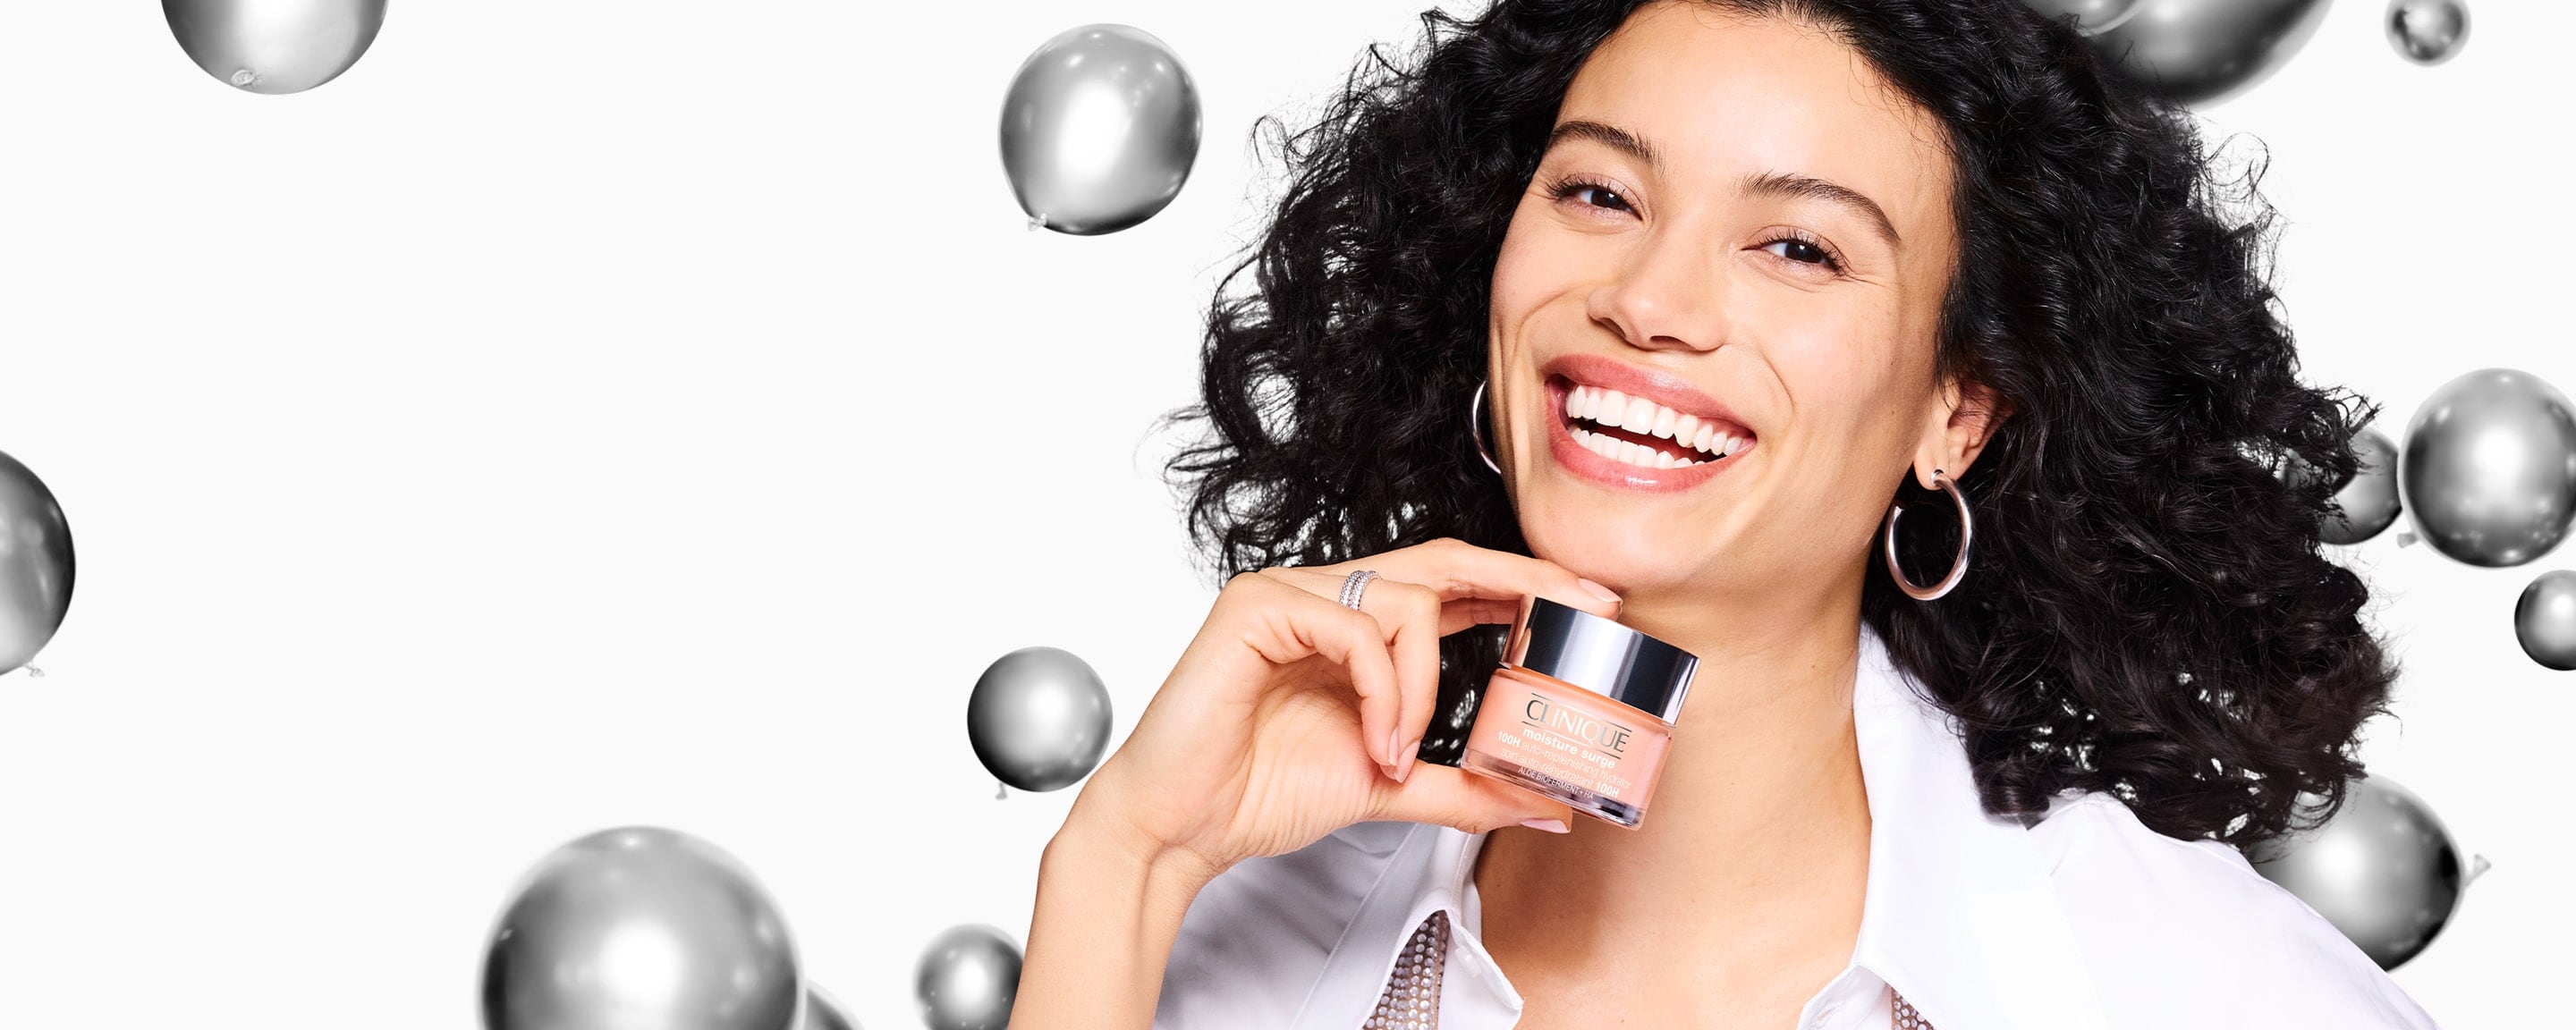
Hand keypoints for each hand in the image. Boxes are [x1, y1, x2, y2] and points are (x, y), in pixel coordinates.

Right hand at [1069, 538, 1622, 879]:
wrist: (1179, 828)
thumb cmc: (1259, 791)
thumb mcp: (1389, 787)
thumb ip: (1465, 787)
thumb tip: (1545, 801)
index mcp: (1354, 625)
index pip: (1452, 585)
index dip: (1523, 587)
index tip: (1591, 605)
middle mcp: (1324, 594)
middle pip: (1442, 561)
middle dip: (1522, 579)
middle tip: (1583, 603)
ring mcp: (1288, 592)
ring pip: (1405, 600)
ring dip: (1427, 688)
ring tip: (1401, 755)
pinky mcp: (1257, 607)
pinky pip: (1356, 628)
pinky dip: (1384, 692)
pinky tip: (1374, 745)